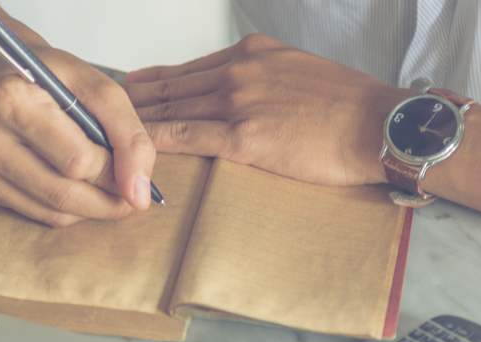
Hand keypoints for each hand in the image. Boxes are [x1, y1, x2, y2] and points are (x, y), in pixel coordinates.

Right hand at [0, 44, 155, 226]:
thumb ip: (128, 135)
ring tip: (104, 185)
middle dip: (107, 198)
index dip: (114, 169)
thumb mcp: (97, 88)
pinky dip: (67, 208)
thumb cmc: (48, 78)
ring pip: (53, 212)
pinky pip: (38, 214)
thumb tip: (139, 194)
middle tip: (128, 191)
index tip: (129, 166)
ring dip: (90, 207)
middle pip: (64, 193)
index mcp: (9, 100)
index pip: (78, 160)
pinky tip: (74, 184)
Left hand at [124, 34, 408, 186]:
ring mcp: (238, 101)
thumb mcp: (300, 72)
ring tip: (105, 132)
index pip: (189, 69)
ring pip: (170, 109)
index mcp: (252, 53)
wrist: (379, 125)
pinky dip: (154, 142)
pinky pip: (185, 136)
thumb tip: (242, 96)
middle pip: (171, 86)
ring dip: (133, 122)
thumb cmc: (349, 106)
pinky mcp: (243, 137)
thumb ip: (264, 79)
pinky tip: (133, 149)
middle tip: (101, 111)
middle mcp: (239, 70)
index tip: (130, 89)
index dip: (154, 82)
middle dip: (132, 101)